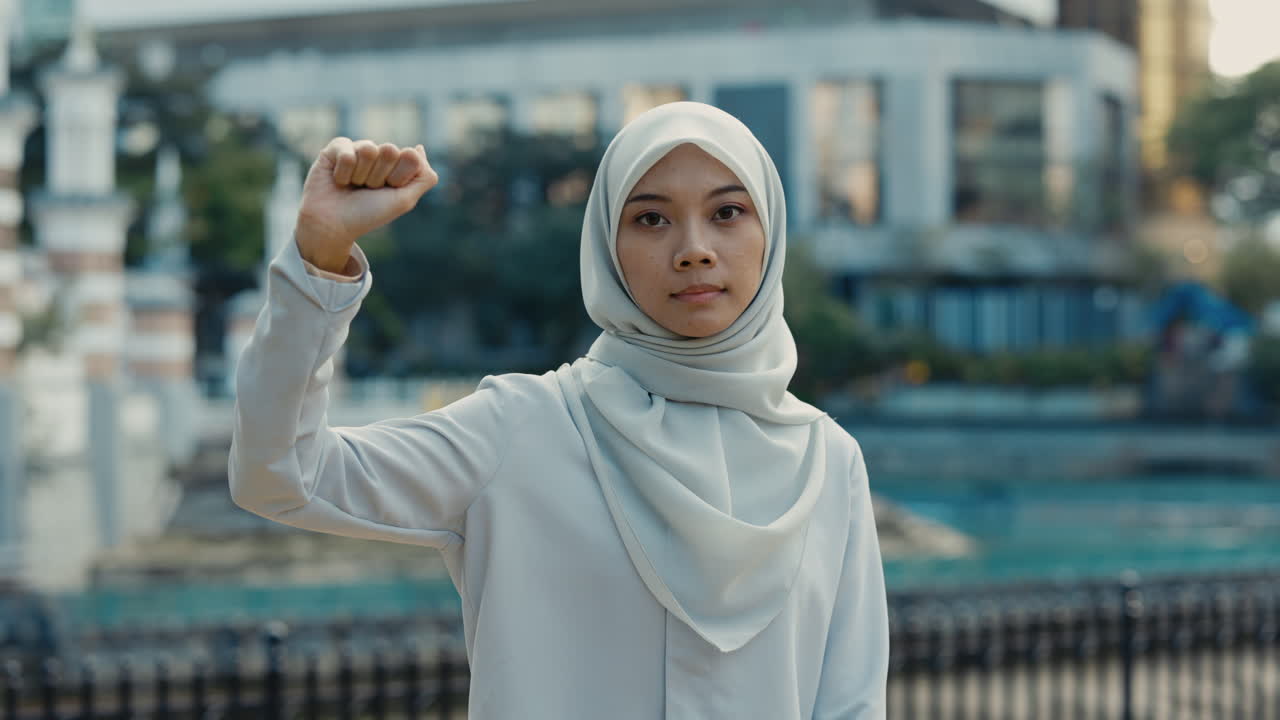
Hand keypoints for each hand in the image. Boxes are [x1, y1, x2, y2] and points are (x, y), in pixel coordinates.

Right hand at [295, 137, 438, 272]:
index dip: (400, 177)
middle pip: (390, 150)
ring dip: (361, 175)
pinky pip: (346, 152)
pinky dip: (343, 173)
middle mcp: (378, 155)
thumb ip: (424, 177)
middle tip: (369, 189)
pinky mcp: (335, 149)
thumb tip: (419, 148)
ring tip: (354, 186)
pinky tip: (339, 181)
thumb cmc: (369, 214)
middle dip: (380, 176)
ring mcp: (357, 150)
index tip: (390, 190)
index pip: (410, 155)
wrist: (334, 226)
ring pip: (368, 150)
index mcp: (397, 165)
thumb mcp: (404, 200)